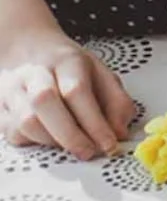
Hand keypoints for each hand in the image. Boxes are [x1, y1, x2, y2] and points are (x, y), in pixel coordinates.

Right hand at [0, 25, 133, 159]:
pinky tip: (51, 139)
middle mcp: (36, 72)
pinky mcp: (0, 107)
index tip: (109, 144)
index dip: (94, 122)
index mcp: (67, 60)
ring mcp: (12, 89)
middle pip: (45, 102)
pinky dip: (34, 142)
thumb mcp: (102, 74)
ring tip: (72, 144)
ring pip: (25, 121)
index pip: (77, 91)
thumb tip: (120, 132)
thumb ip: (117, 102)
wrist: (29, 48)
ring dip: (53, 141)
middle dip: (70, 135)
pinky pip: (12, 132)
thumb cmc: (69, 67)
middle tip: (89, 152)